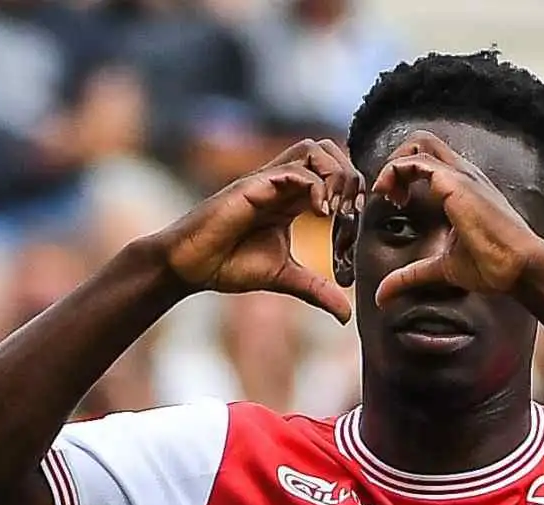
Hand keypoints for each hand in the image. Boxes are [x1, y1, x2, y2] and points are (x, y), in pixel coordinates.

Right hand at [155, 139, 361, 322]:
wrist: (190, 266)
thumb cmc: (229, 265)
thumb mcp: (285, 278)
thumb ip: (317, 290)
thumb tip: (346, 315)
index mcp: (292, 199)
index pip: (334, 175)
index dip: (352, 194)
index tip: (353, 226)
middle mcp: (283, 184)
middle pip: (330, 150)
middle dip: (350, 176)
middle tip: (349, 212)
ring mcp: (268, 181)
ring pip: (315, 149)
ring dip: (335, 174)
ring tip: (335, 210)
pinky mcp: (254, 186)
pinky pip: (294, 170)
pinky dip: (315, 187)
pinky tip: (319, 214)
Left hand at [370, 131, 543, 305]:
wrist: (519, 268)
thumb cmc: (493, 266)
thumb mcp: (441, 268)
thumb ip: (410, 275)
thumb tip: (383, 295)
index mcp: (464, 188)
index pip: (429, 161)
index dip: (404, 175)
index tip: (395, 201)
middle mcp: (464, 175)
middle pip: (424, 141)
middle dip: (396, 160)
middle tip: (388, 192)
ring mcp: (461, 175)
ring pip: (419, 144)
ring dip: (394, 164)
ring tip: (387, 193)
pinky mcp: (455, 183)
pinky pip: (416, 162)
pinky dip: (395, 172)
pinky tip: (391, 197)